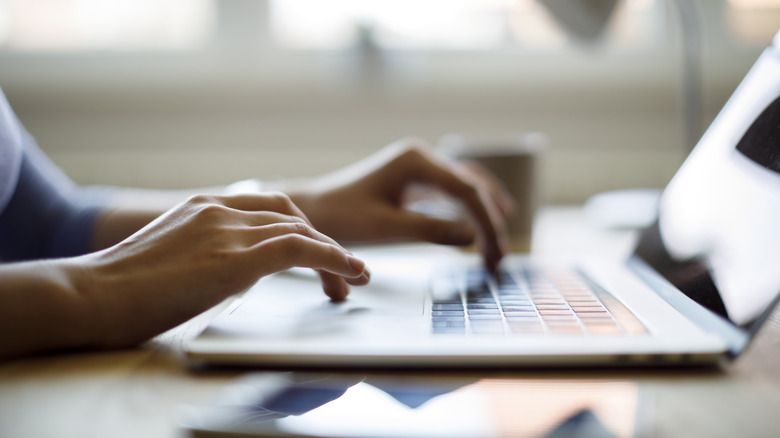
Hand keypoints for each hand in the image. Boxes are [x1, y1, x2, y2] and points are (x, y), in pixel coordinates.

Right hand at [76, 193, 368, 347]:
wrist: (89, 296)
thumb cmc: (120, 290)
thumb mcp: (171, 258)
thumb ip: (205, 253)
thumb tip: (232, 271)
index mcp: (203, 206)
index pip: (268, 208)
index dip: (301, 229)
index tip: (317, 253)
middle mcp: (218, 210)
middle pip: (290, 215)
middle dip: (321, 242)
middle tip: (341, 274)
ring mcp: (225, 230)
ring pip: (301, 230)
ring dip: (334, 256)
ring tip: (352, 280)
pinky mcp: (233, 258)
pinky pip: (299, 249)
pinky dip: (332, 258)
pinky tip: (348, 272)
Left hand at [288, 138, 512, 269]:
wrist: (314, 209)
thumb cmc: (342, 216)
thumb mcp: (385, 228)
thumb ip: (429, 231)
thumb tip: (472, 238)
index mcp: (415, 161)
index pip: (466, 191)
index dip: (487, 223)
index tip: (495, 254)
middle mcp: (422, 156)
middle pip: (473, 185)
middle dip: (491, 220)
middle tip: (500, 257)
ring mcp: (419, 165)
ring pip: (468, 185)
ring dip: (486, 212)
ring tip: (501, 244)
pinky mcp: (416, 178)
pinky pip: (454, 190)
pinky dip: (471, 209)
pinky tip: (484, 225)